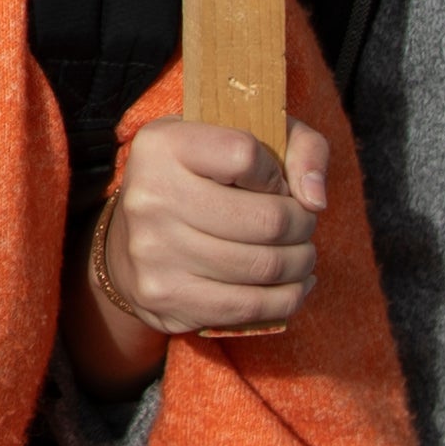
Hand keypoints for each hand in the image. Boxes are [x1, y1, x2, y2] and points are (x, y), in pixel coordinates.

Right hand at [82, 122, 331, 375]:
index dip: (277, 173)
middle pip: (266, 220)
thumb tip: (316, 200)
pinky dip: (286, 298)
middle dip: (302, 226)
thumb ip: (299, 146)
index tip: (274, 183)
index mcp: (162, 146)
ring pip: (264, 266)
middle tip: (303, 226)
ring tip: (301, 255)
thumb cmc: (201, 181)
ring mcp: (153, 252)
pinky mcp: (164, 297)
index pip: (244, 154)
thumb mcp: (242, 139)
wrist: (128, 241)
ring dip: (300, 263)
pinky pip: (249, 307)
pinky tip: (292, 285)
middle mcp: (150, 196)